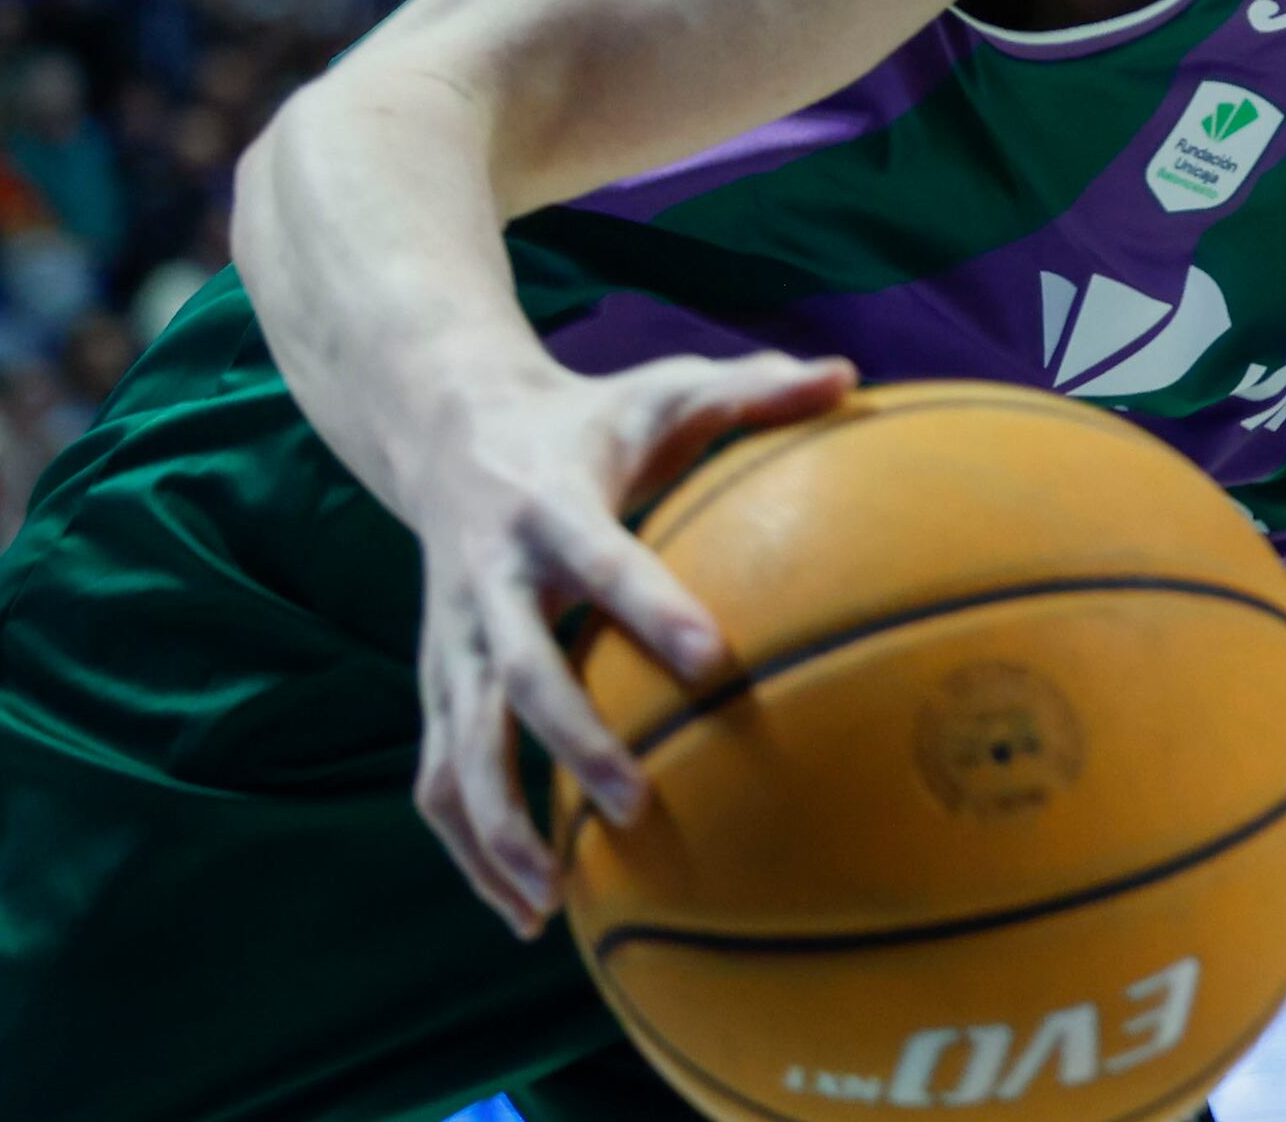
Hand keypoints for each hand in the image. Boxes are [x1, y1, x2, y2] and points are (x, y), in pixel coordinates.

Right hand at [404, 348, 858, 932]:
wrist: (447, 428)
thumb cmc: (588, 417)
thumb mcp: (662, 389)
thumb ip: (750, 388)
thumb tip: (847, 375)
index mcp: (550, 509)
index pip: (602, 563)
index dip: (652, 609)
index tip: (714, 659)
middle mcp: (489, 582)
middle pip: (519, 676)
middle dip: (572, 743)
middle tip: (636, 805)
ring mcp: (453, 640)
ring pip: (459, 745)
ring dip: (498, 826)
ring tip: (549, 899)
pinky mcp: (437, 679)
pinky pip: (440, 774)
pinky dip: (470, 845)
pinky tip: (521, 910)